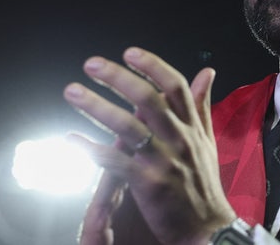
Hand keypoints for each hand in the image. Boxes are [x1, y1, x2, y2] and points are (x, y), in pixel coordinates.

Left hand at [64, 47, 236, 244]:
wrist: (208, 228)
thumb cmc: (204, 183)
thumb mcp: (208, 139)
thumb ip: (201, 104)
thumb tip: (207, 72)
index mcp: (191, 126)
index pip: (174, 86)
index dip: (152, 65)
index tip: (129, 52)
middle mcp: (179, 138)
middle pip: (147, 99)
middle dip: (117, 78)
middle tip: (91, 64)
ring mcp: (163, 160)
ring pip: (127, 126)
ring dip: (96, 106)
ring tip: (72, 91)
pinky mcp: (148, 183)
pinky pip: (114, 161)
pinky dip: (91, 148)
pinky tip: (71, 138)